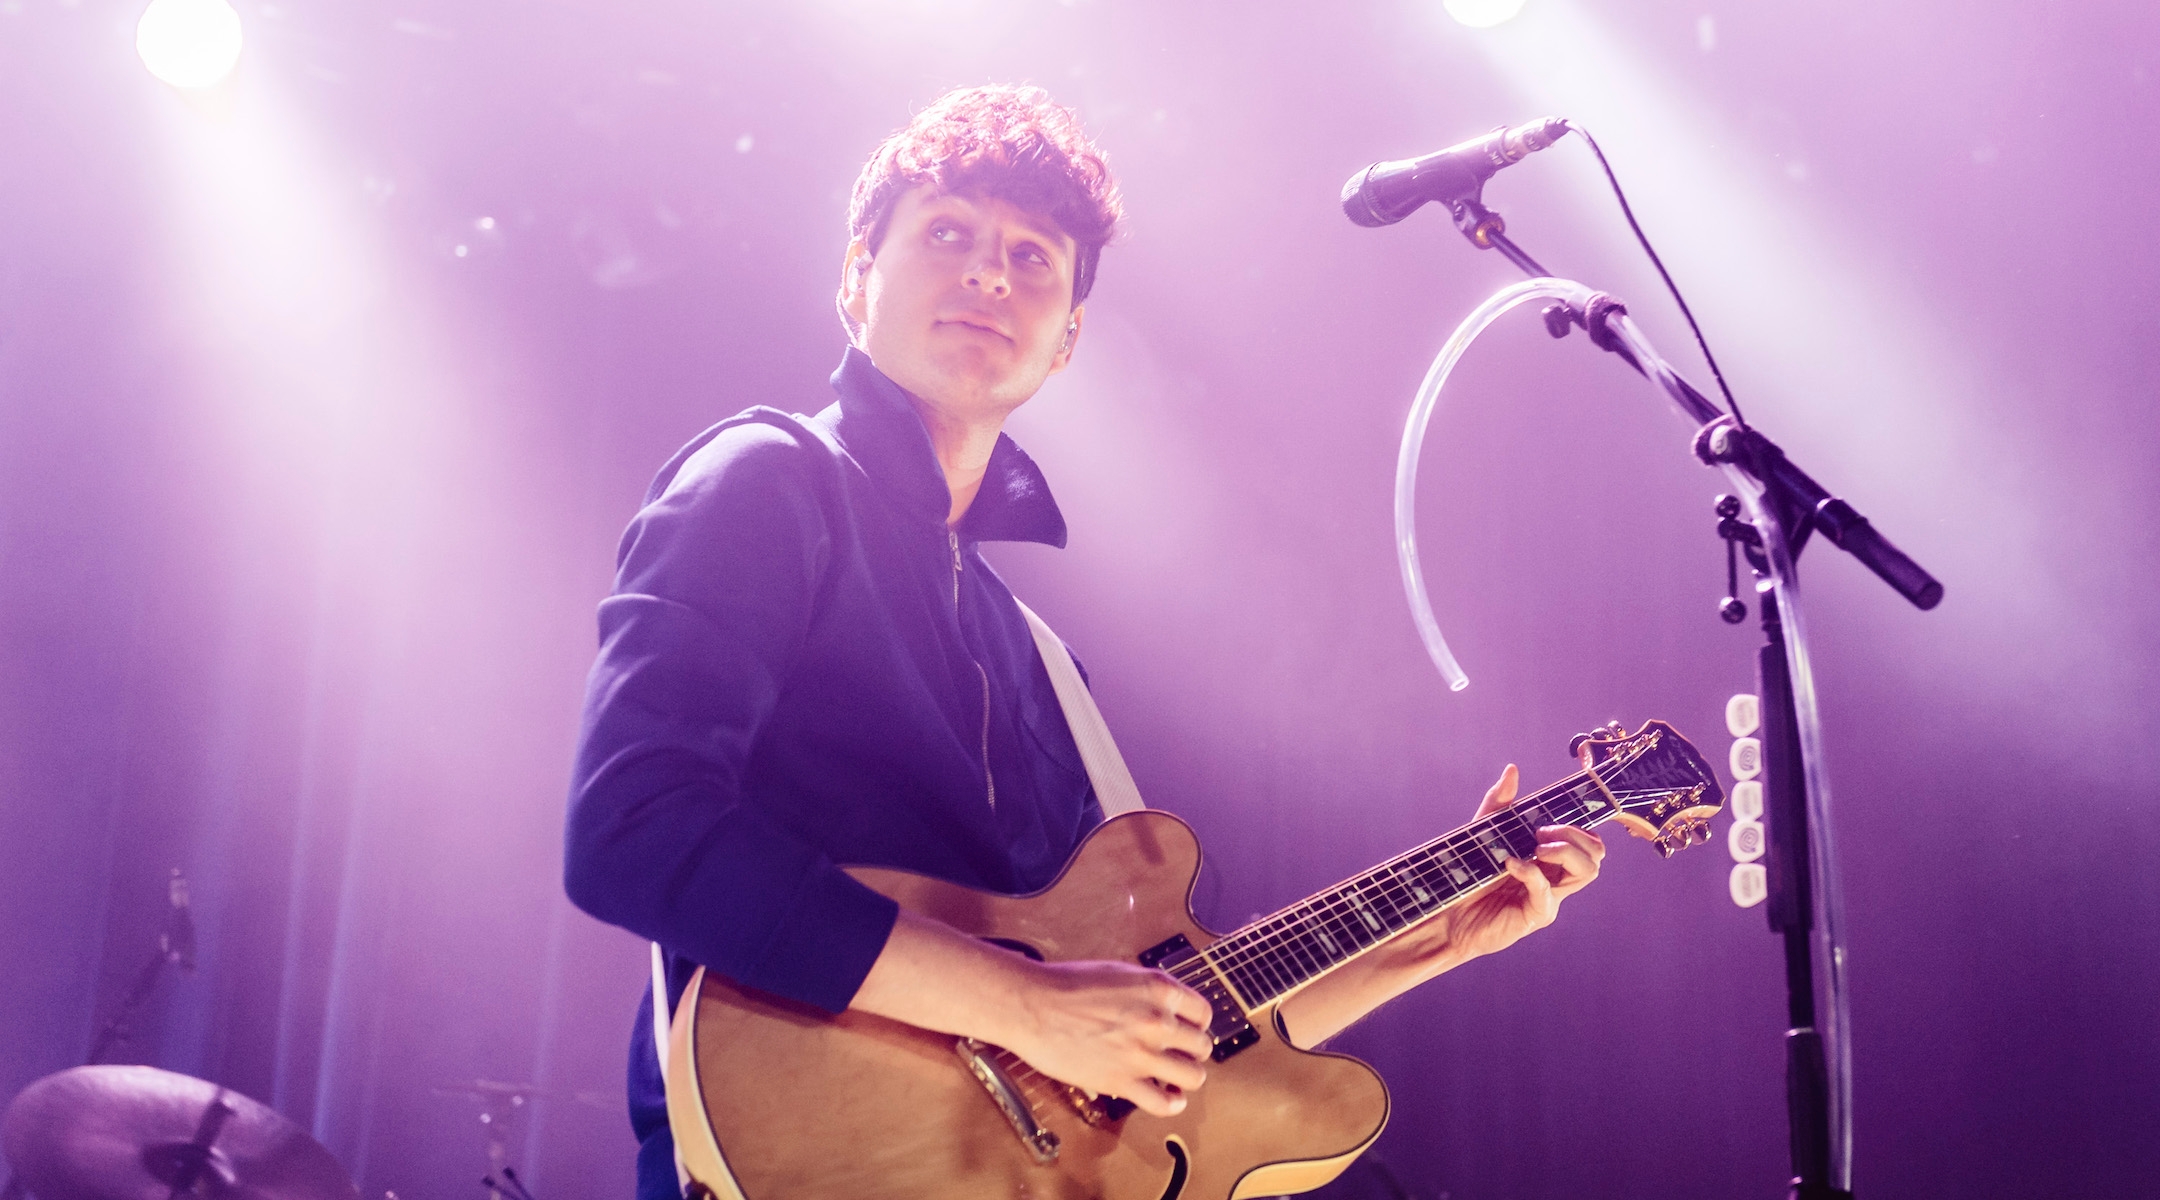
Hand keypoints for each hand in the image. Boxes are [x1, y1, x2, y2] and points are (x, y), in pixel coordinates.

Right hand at [850, 911, 1212, 1118]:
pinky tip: (1168, 1098)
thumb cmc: (1066, 985)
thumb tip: (1165, 1008)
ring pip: (1193, 1077)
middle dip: (1193, 1051)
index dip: (1197, 1024)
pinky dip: (1172, 1104)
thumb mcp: (1118, 972)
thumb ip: (1148, 991)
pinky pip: (1164, 1103)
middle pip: (1202, 1046)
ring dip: (1187, 1078)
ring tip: (1176, 1077)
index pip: (1203, 1013)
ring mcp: (1141, 1054)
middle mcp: (1157, 1021)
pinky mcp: (1122, 1081)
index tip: (1189, 1030)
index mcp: (1158, 989)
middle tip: (1181, 1054)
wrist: (1033, 1006)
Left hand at [1428, 763, 1604, 962]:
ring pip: (1587, 871)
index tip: (1549, 818)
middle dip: (1573, 833)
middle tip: (1540, 834)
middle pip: (1596, 852)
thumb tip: (1512, 770)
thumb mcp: (1483, 831)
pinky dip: (1531, 871)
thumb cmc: (1467, 874)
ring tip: (1536, 848)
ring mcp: (1549, 897)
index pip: (1587, 840)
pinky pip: (1547, 892)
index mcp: (1549, 859)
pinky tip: (1511, 863)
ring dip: (1565, 850)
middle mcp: (1555, 878)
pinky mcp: (1536, 914)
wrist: (1448, 912)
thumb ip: (1499, 803)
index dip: (1578, 824)